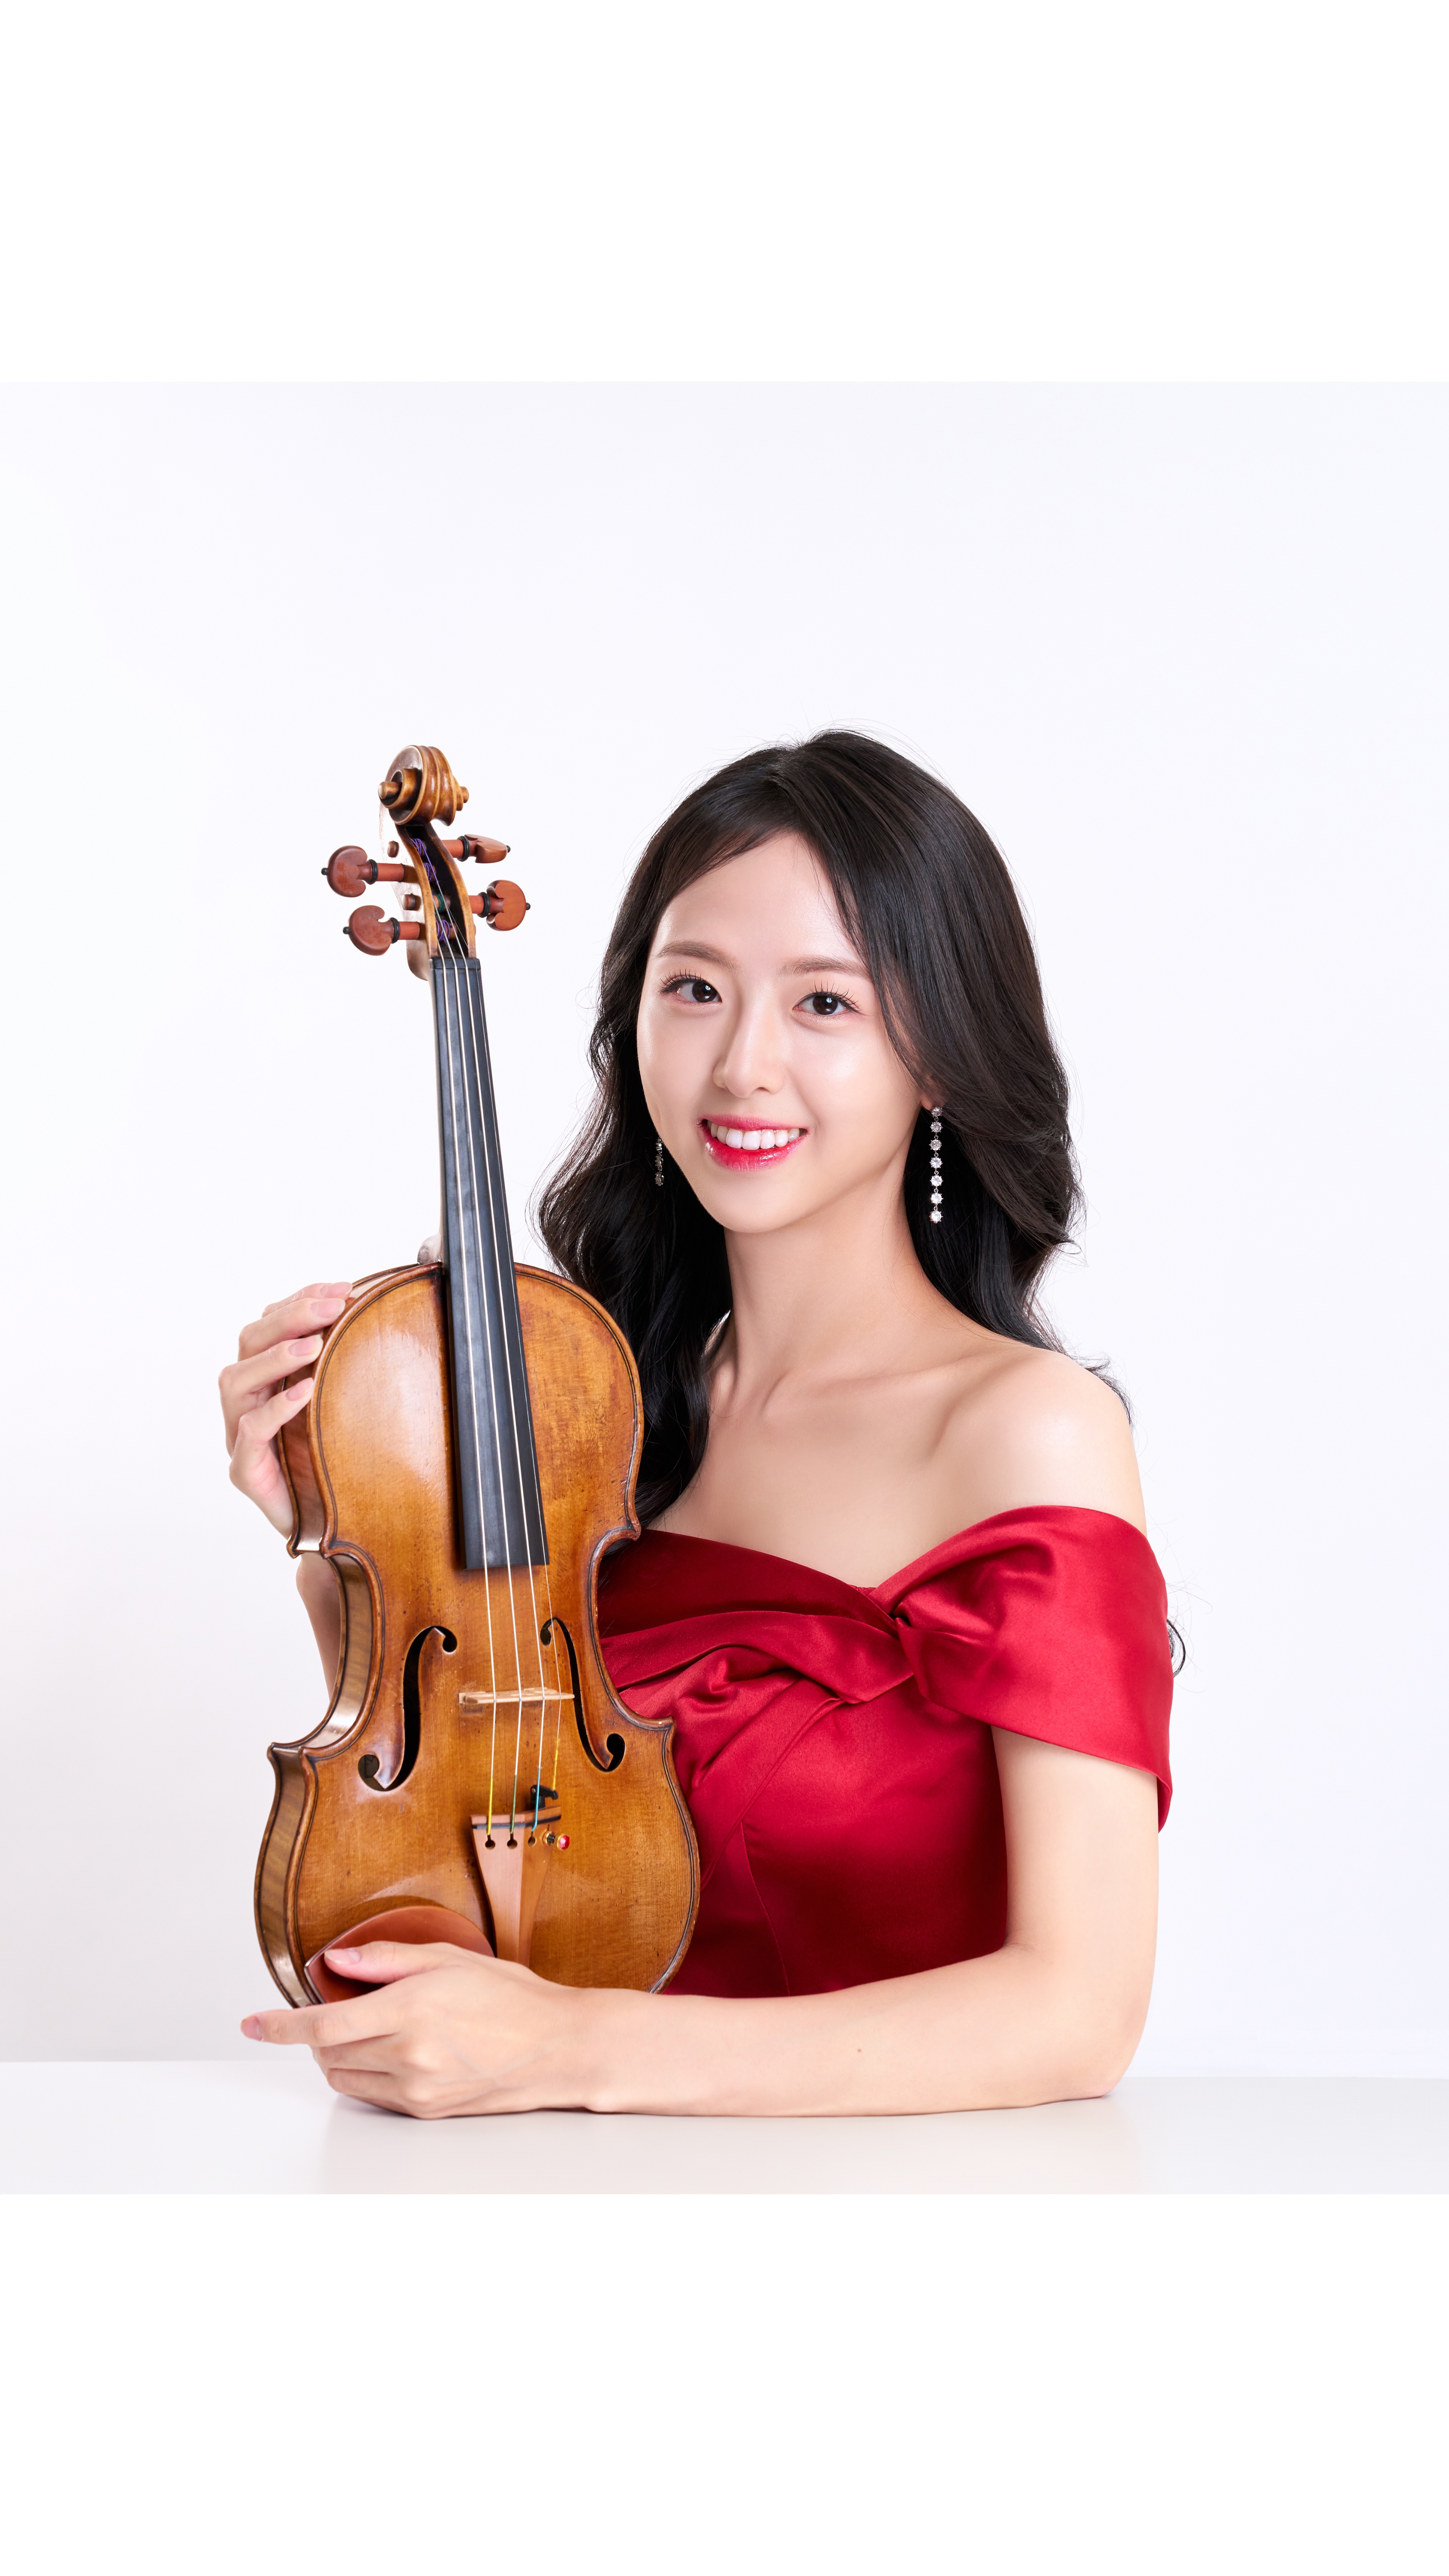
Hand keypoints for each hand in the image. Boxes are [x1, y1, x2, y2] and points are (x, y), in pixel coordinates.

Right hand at [220, 1281, 352, 1534]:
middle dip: (289, 1317)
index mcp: (266, 1378)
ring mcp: (239, 1436)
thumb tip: (377, 1309)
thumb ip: (347, 1362)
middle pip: (248, 1343)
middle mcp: (246, 1402)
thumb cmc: (337, 1461)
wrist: (332, 1527)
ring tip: (313, 1344)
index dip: (300, 1300)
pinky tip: (304, 1392)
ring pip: (236, 1382)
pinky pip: (250, 1433)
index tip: (342, 1287)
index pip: (270, 1324)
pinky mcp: (245, 1470)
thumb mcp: (345, 1402)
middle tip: (331, 1306)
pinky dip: (275, 1409)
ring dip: (275, 1356)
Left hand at [241, 1942, 597, 2117]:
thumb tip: (337, 1962)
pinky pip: (372, 2095)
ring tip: (375, 2030)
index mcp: (411, 2009)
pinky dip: (367, 2073)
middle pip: (328, 2052)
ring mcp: (416, 2088)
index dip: (278, 2026)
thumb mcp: (451, 1959)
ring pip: (344, 2077)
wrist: (557, 2049)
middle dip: (320, 2031)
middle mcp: (408, 2054)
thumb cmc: (512, 1999)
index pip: (324, 2023)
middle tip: (347, 2007)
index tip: (251, 2024)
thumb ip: (388, 1959)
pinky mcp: (425, 2111)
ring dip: (340, 2054)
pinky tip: (397, 2053)